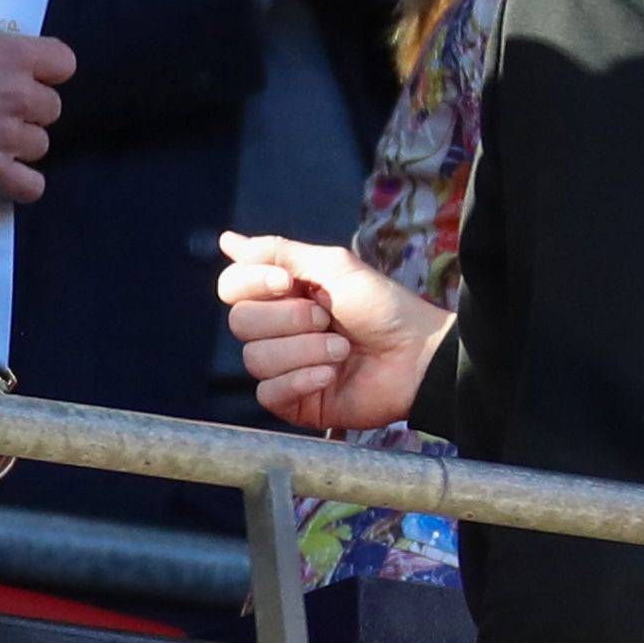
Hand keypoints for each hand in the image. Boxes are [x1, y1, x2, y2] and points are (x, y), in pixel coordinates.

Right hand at [217, 231, 453, 431]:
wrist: (417, 355)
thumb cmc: (382, 306)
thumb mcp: (333, 266)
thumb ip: (279, 252)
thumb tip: (226, 241)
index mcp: (282, 294)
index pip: (232, 287)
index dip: (252, 283)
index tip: (289, 283)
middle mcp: (277, 329)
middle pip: (239, 322)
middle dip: (287, 319)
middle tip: (326, 319)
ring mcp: (285, 366)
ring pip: (254, 358)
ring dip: (303, 351)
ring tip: (341, 351)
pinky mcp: (295, 401)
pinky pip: (268, 393)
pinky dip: (300, 380)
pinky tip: (330, 376)